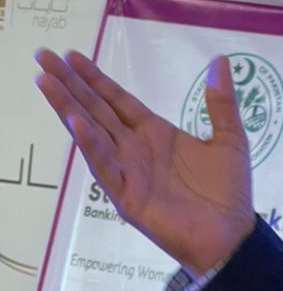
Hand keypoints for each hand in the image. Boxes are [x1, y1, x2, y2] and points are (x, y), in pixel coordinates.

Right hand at [34, 50, 255, 275]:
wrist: (231, 235)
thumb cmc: (228, 191)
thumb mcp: (230, 139)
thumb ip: (222, 102)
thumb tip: (220, 60)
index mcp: (155, 134)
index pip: (117, 100)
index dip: (95, 78)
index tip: (72, 55)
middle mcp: (135, 150)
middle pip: (96, 110)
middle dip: (70, 84)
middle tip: (44, 56)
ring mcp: (128, 172)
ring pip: (92, 133)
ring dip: (68, 107)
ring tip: (46, 82)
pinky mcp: (127, 196)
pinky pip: (105, 168)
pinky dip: (91, 145)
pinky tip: (76, 122)